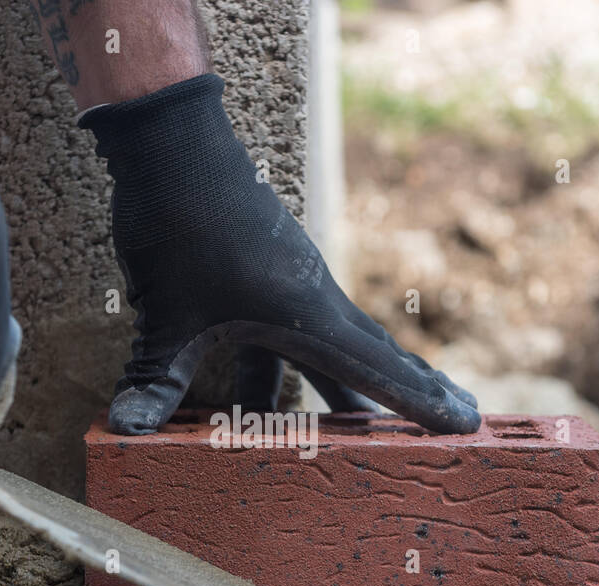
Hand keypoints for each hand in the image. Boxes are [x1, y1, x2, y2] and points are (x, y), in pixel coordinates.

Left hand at [79, 73, 478, 434]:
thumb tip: (128, 432)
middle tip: (458, 415)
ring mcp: (291, 284)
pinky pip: (289, 336)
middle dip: (409, 393)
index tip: (470, 423)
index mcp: (307, 315)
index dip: (424, 403)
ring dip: (345, 389)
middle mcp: (312, 300)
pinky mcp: (264, 275)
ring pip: (332, 347)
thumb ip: (156, 376)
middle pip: (373, 358)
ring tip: (360, 427)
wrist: (172, 141)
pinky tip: (255, 402)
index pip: (380, 372)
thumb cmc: (181, 223)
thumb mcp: (168, 314)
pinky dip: (286, 372)